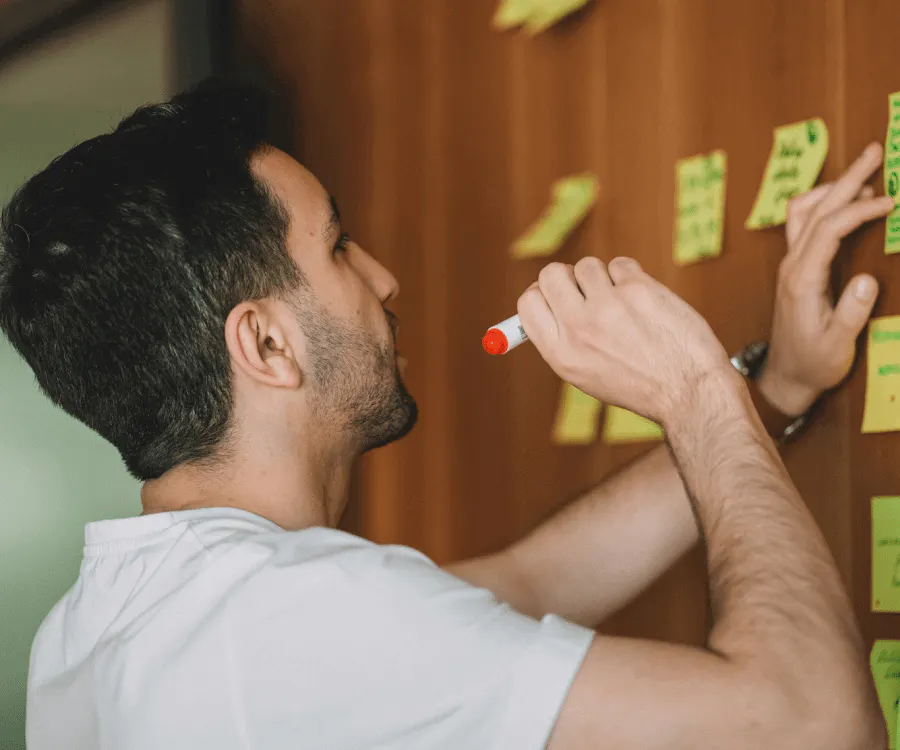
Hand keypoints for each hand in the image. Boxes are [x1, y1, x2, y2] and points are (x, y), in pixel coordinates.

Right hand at [518, 257, 734, 424]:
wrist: (688, 389)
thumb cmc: (639, 384)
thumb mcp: (586, 375)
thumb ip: (562, 339)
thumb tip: (543, 301)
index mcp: (561, 354)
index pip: (528, 302)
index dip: (541, 293)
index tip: (555, 294)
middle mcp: (579, 328)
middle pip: (551, 274)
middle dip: (567, 277)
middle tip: (587, 291)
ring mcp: (608, 306)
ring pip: (587, 266)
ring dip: (603, 278)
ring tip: (623, 303)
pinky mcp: (637, 290)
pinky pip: (620, 264)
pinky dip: (630, 277)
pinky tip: (644, 301)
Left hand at [761, 142, 895, 415]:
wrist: (785, 378)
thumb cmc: (813, 363)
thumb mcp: (838, 345)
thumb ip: (852, 313)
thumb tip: (868, 280)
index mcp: (802, 280)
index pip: (828, 230)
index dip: (859, 210)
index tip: (890, 202)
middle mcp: (791, 266)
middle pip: (814, 210)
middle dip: (846, 178)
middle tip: (874, 151)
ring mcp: (789, 265)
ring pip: (802, 213)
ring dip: (831, 188)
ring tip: (864, 173)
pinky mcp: (793, 269)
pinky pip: (802, 225)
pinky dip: (823, 205)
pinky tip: (843, 202)